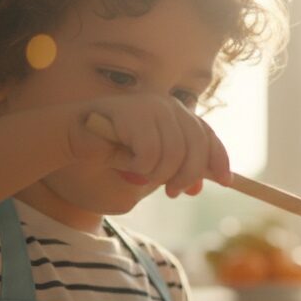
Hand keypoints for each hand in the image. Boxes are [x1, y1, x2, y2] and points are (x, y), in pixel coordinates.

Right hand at [65, 95, 230, 195]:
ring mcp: (153, 106)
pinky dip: (138, 167)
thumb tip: (198, 187)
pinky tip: (123, 161)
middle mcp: (170, 106)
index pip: (208, 135)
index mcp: (177, 115)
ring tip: (137, 174)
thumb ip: (174, 172)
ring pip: (174, 154)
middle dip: (187, 175)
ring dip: (155, 174)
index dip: (219, 159)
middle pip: (197, 147)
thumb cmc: (111, 153)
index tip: (227, 181)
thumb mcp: (149, 167)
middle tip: (172, 194)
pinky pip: (151, 154)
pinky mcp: (136, 113)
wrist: (74, 139)